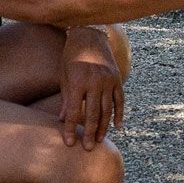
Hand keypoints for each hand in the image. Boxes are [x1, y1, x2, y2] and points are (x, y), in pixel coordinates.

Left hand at [59, 26, 124, 149]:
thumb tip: (63, 120)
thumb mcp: (64, 75)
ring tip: (98, 140)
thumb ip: (66, 98)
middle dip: (89, 133)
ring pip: (107, 110)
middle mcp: (95, 81)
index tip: (69, 143)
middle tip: (87, 148)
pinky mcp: (118, 78)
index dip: (71, 129)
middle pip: (93, 114)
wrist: (89, 34)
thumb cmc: (71, 56)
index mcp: (78, 81)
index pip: (75, 112)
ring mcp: (108, 80)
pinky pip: (120, 100)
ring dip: (103, 127)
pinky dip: (119, 114)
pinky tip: (117, 127)